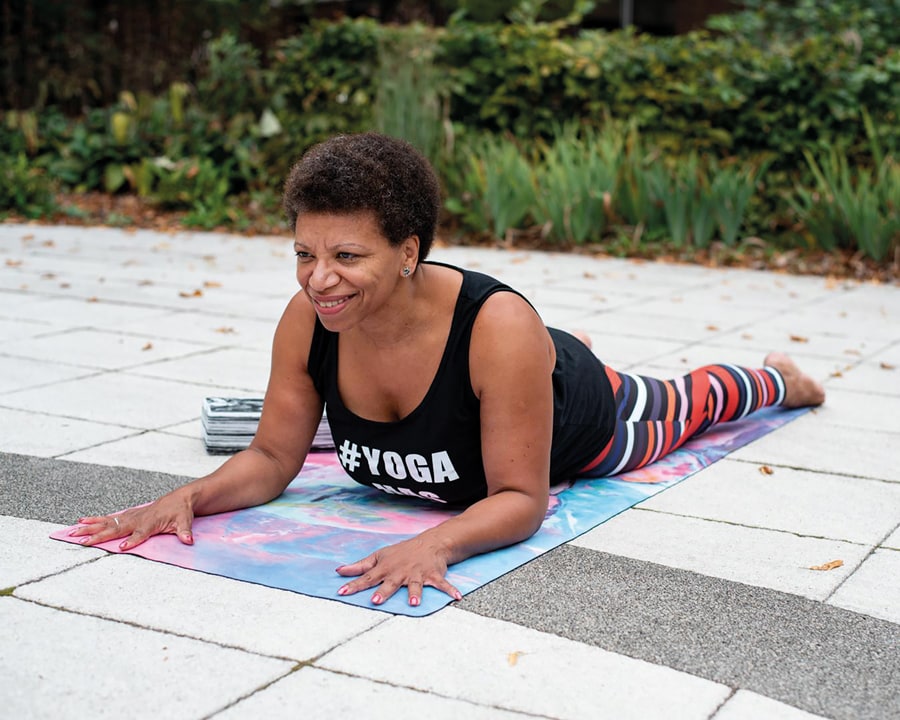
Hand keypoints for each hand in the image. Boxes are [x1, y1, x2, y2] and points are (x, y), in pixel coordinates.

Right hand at [68, 492, 194, 550]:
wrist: (180, 498)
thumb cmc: (181, 510)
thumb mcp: (186, 521)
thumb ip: (185, 531)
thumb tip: (189, 540)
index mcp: (151, 522)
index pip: (140, 533)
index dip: (133, 540)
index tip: (122, 548)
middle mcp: (138, 519)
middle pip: (116, 528)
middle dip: (99, 535)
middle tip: (82, 541)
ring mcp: (131, 516)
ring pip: (108, 522)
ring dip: (90, 527)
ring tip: (73, 531)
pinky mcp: (128, 515)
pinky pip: (109, 518)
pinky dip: (95, 520)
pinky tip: (81, 522)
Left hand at [336, 535, 461, 606]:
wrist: (429, 543)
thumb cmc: (401, 553)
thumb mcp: (378, 557)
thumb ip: (359, 566)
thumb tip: (339, 571)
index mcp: (385, 568)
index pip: (367, 577)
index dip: (354, 585)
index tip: (341, 593)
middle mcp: (400, 572)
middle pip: (390, 583)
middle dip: (383, 592)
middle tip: (376, 600)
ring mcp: (417, 574)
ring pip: (415, 585)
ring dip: (416, 593)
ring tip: (414, 603)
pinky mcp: (433, 575)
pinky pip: (442, 584)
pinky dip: (450, 590)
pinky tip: (456, 597)